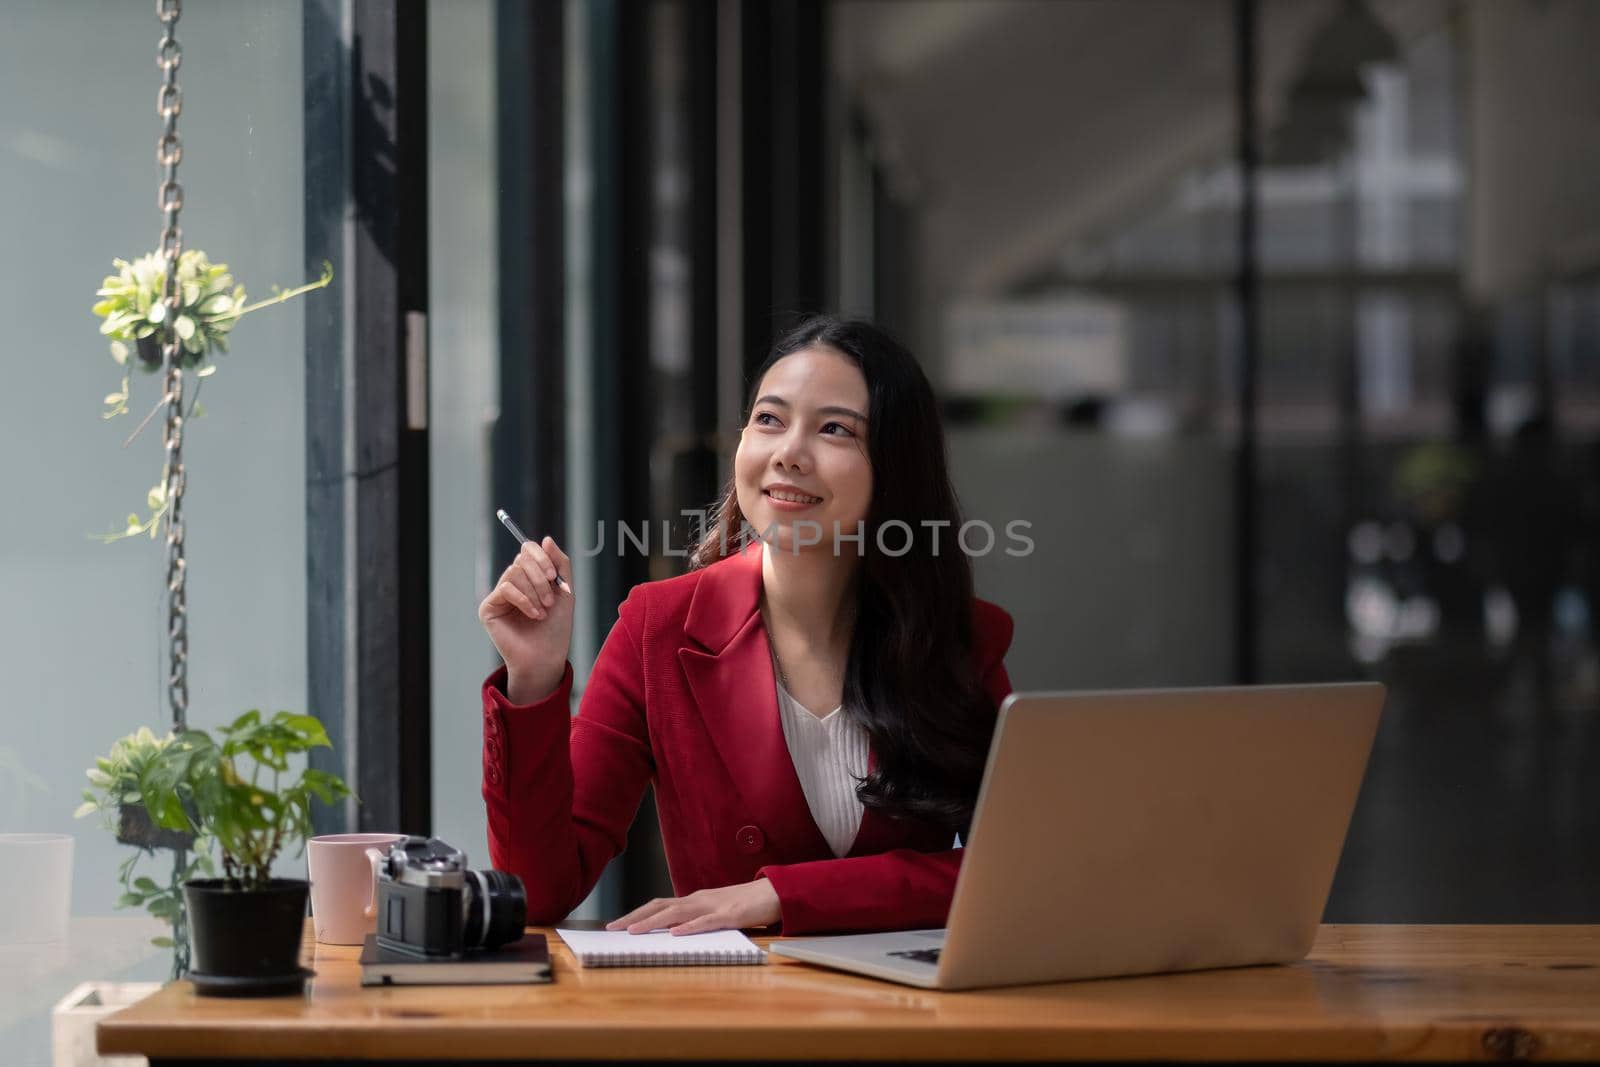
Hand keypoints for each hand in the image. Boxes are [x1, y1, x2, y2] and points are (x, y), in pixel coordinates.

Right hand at [478, 536, 574, 702]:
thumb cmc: (556, 628)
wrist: (547, 657)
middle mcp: (512, 583)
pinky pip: (505, 588)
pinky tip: (533, 615)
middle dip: (541, 578)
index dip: (541, 557)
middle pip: (522, 559)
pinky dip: (524, 600)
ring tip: (543, 611)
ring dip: (535, 592)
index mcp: (529, 577)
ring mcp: (499, 595)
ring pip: (514, 572)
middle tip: (550, 600)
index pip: (528, 550)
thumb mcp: (565, 591)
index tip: (554, 575)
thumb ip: (559, 564)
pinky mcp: (489, 608)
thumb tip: (546, 539)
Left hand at [606, 878, 780, 935]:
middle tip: (612, 929)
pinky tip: (675, 934)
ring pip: (677, 913)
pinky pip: (706, 922)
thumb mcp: (715, 913)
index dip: (636, 914)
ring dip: (653, 922)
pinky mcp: (730, 914)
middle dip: (634, 917)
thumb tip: (672, 934)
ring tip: (633, 932)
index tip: (616, 925)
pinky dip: (689, 927)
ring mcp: (713, 905)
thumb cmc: (745, 905)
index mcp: (694, 900)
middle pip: (660, 906)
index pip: (658, 905)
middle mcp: (698, 899)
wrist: (774, 893)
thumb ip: (696, 920)